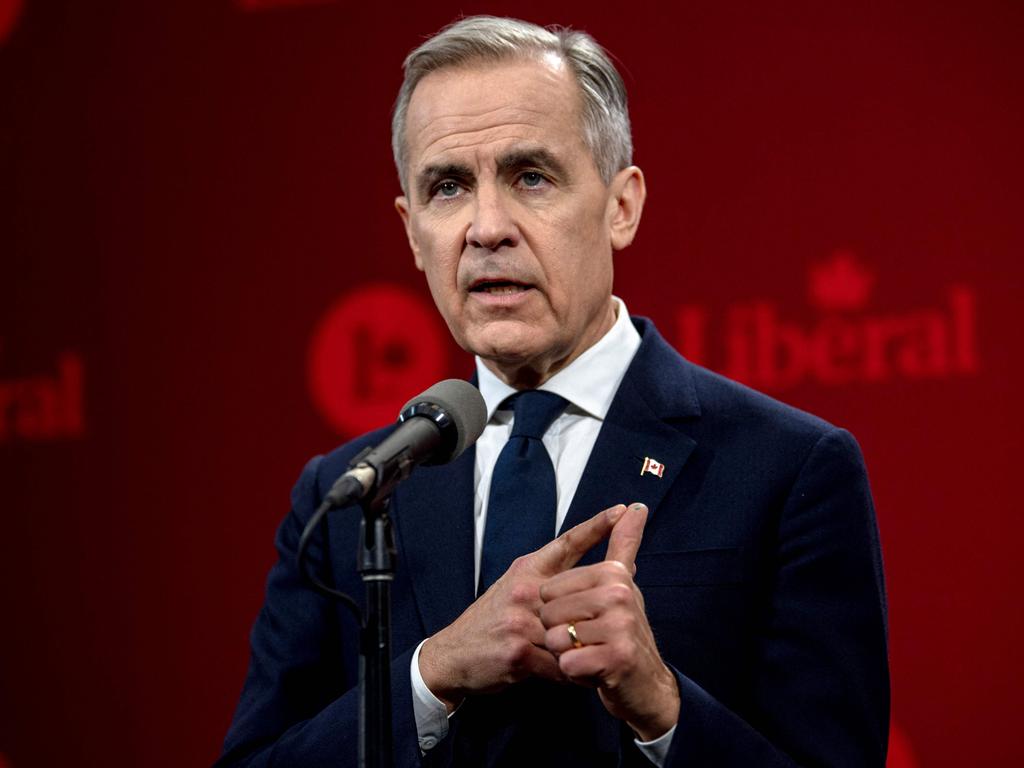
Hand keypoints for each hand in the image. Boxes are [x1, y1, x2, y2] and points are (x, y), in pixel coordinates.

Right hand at [418, 504, 628, 711]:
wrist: (452, 655)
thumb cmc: (489, 621)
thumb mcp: (515, 588)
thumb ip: (551, 579)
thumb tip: (596, 571)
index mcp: (527, 570)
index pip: (567, 543)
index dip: (596, 526)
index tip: (623, 511)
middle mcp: (526, 590)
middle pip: (581, 592)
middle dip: (603, 607)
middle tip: (629, 610)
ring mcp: (522, 621)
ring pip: (574, 633)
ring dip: (588, 647)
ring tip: (605, 653)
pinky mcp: (520, 652)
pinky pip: (561, 665)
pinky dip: (573, 673)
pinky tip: (580, 677)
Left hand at [539, 503, 679, 740]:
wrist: (648, 687)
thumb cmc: (625, 633)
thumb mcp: (623, 585)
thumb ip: (623, 544)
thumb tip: (635, 507)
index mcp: (614, 574)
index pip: (550, 589)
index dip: (558, 610)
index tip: (585, 618)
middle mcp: (620, 595)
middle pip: (549, 613)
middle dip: (559, 634)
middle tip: (588, 641)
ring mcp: (621, 626)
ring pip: (556, 639)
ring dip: (566, 655)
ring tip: (590, 655)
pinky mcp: (617, 659)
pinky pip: (567, 665)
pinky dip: (575, 674)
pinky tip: (594, 673)